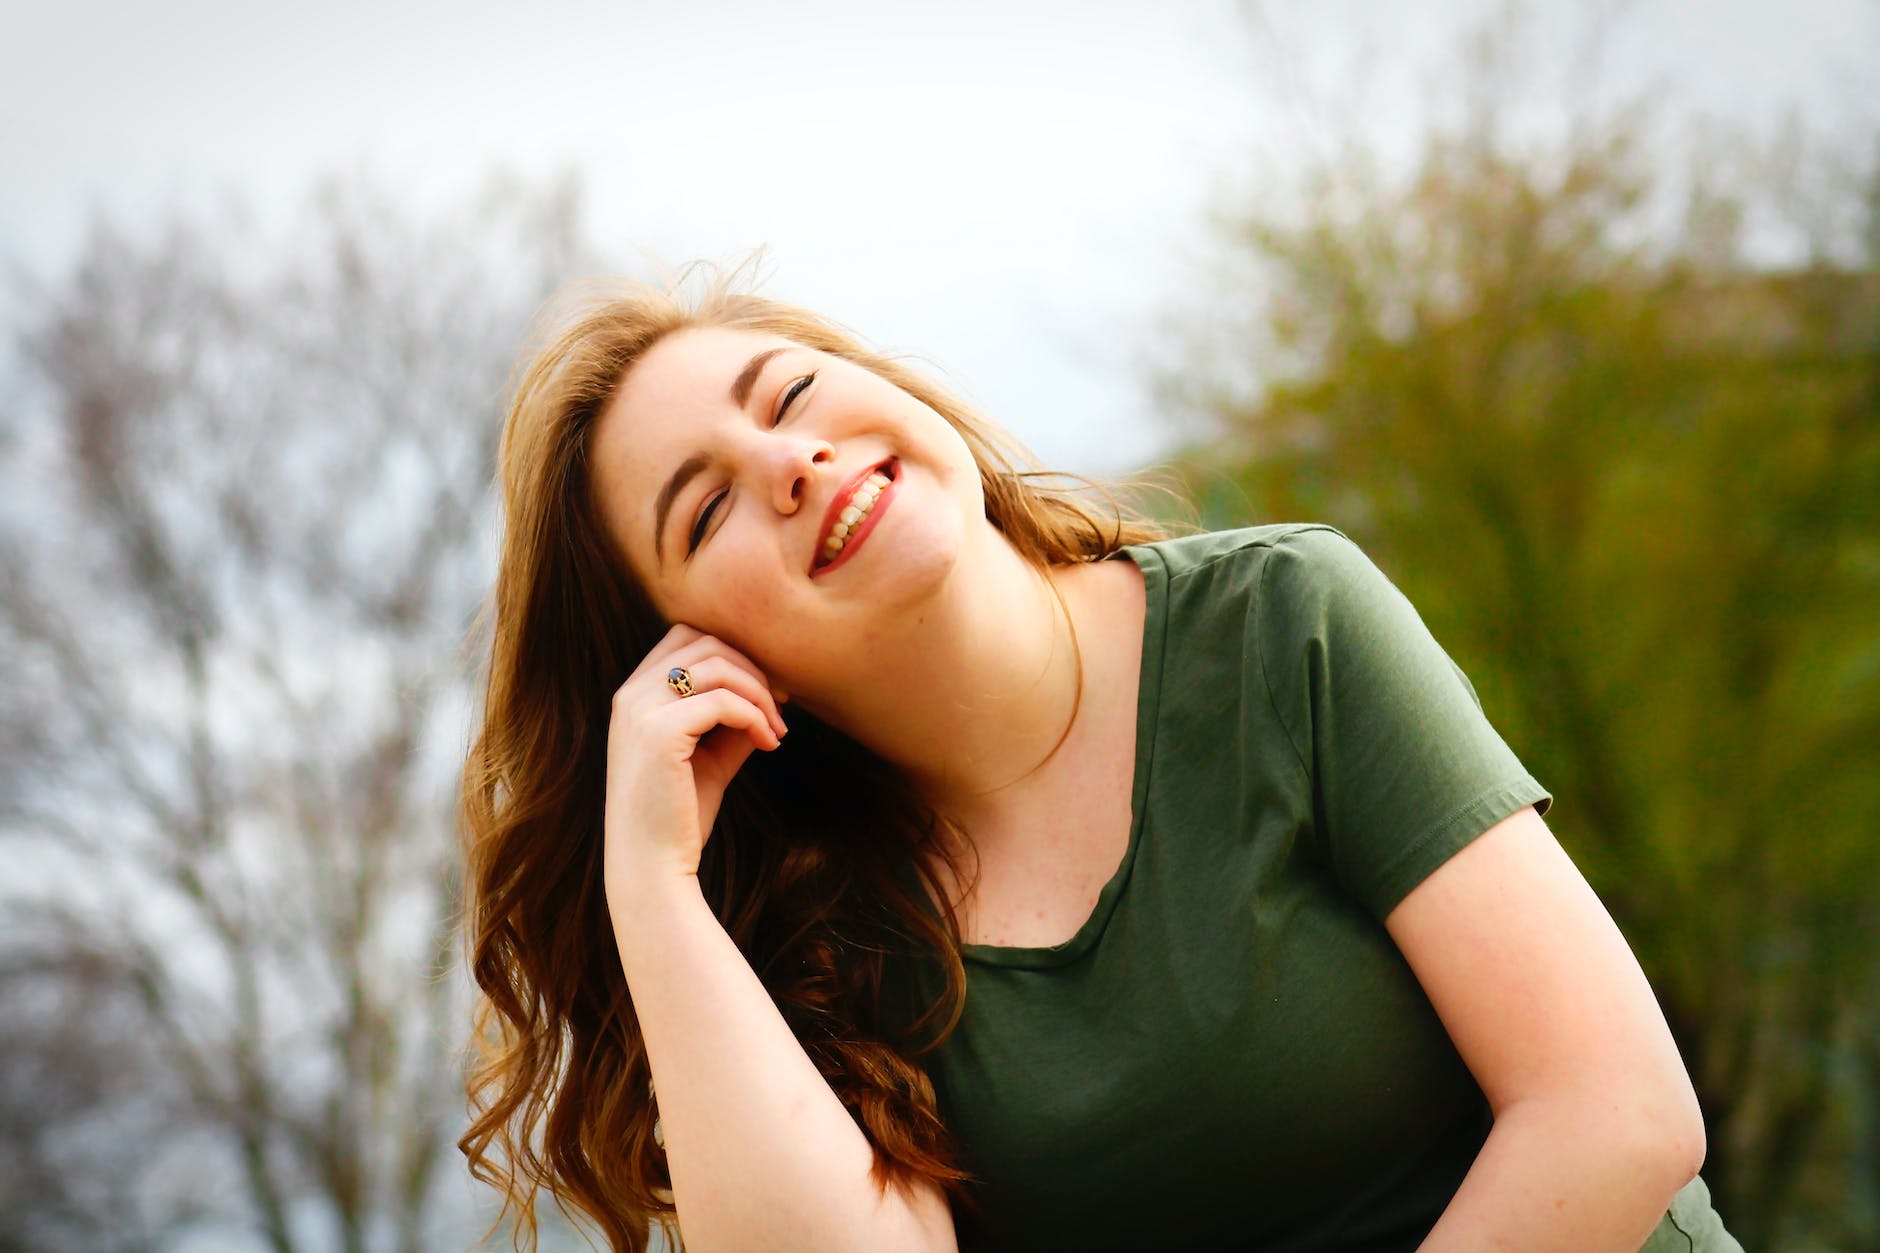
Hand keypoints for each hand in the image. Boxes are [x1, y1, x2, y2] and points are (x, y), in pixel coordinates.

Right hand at [602, 625, 788, 911]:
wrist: (651, 866)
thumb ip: (733, 719)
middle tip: (782, 706)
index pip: (687, 637)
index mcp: (635, 695)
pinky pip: (723, 701)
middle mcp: (631, 694)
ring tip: (777, 730)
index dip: (735, 655)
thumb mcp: (711, 756)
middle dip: (753, 668)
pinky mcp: (658, 733)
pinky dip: (755, 716)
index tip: (768, 690)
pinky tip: (769, 743)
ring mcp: (640, 710)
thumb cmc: (679, 815)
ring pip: (718, 664)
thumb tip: (772, 692)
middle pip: (706, 641)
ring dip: (759, 693)